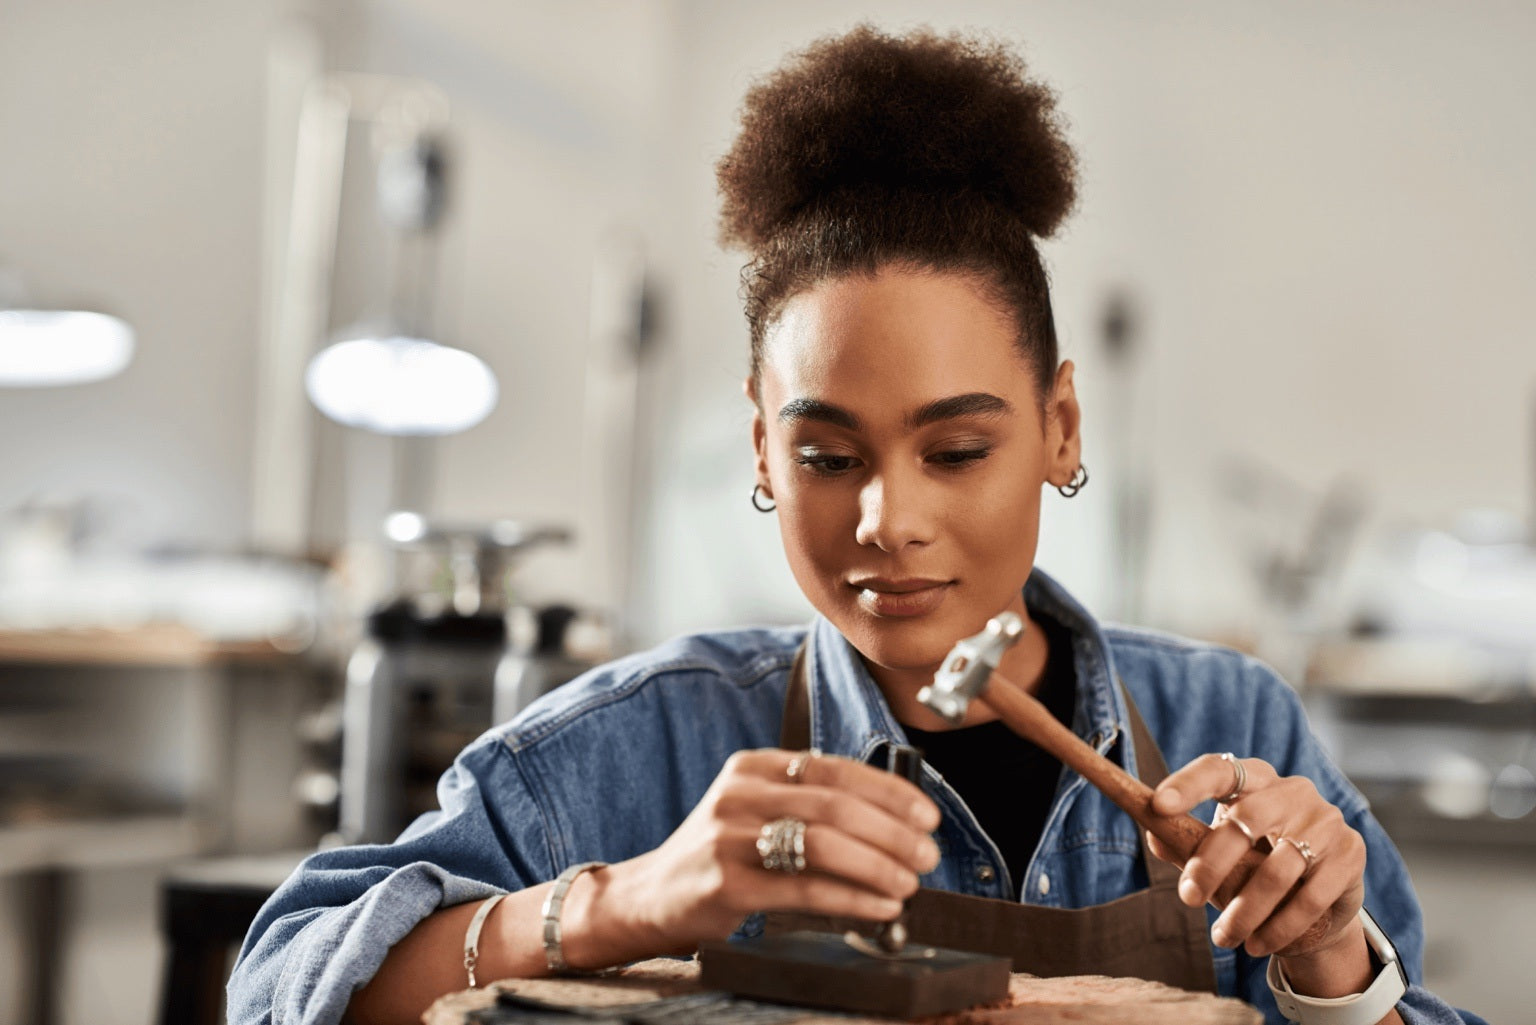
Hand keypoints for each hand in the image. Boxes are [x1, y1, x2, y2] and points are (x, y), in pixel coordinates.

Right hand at [616, 749, 941, 954]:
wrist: (652, 896)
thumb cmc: (722, 854)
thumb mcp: (758, 812)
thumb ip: (810, 806)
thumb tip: (896, 823)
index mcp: (753, 767)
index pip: (835, 769)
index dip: (889, 792)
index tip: (926, 815)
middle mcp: (739, 794)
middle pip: (834, 806)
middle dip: (893, 832)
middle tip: (927, 855)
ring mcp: (728, 838)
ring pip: (822, 844)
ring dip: (878, 865)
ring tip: (908, 883)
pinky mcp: (726, 884)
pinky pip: (804, 890)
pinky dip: (852, 898)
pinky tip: (878, 906)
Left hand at [1146, 754, 1364, 958]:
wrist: (1323, 896)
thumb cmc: (1258, 862)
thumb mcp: (1221, 849)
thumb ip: (1186, 841)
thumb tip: (1153, 834)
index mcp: (1255, 779)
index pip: (1219, 769)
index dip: (1188, 784)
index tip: (1158, 806)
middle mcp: (1292, 790)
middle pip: (1246, 819)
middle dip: (1212, 863)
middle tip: (1188, 898)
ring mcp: (1325, 819)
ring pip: (1278, 868)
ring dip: (1245, 909)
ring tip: (1222, 937)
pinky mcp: (1350, 852)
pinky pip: (1311, 895)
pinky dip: (1280, 926)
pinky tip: (1257, 943)